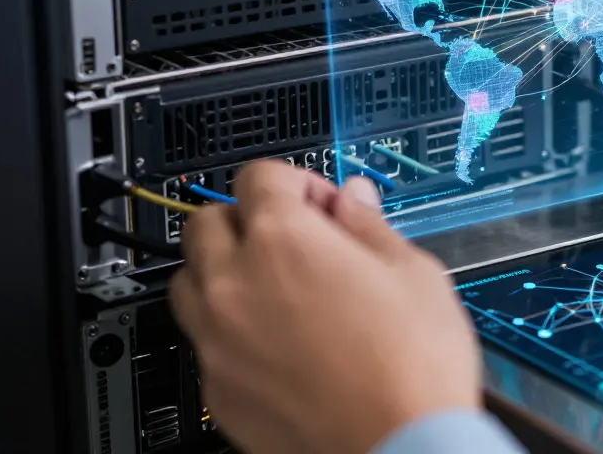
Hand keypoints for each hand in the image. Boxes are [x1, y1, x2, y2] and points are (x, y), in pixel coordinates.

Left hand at [170, 162, 481, 453]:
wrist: (400, 449)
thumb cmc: (412, 369)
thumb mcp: (413, 272)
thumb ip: (370, 226)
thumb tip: (353, 202)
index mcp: (283, 240)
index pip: (258, 175)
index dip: (298, 182)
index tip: (320, 204)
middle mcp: (235, 284)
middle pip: (207, 221)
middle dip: (248, 219)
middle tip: (292, 239)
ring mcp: (218, 340)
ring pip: (189, 281)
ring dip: (222, 270)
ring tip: (272, 288)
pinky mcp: (217, 389)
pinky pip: (203, 340)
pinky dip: (229, 330)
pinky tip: (276, 342)